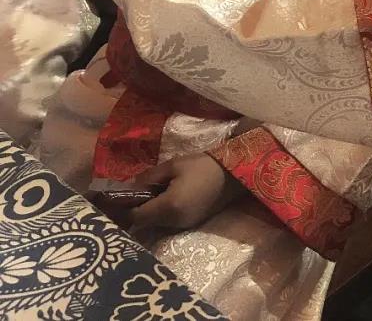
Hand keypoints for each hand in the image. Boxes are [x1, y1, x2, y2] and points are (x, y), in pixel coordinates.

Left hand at [127, 153, 245, 231]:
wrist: (234, 173)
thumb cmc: (203, 166)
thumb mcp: (173, 165)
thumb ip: (149, 177)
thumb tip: (130, 187)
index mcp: (168, 207)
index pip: (136, 216)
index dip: (123, 209)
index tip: (116, 199)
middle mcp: (174, 222)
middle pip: (145, 222)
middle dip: (136, 210)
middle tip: (130, 195)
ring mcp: (184, 225)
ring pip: (156, 223)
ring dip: (149, 212)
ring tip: (147, 195)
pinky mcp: (192, 223)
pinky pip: (169, 222)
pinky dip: (161, 213)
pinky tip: (163, 199)